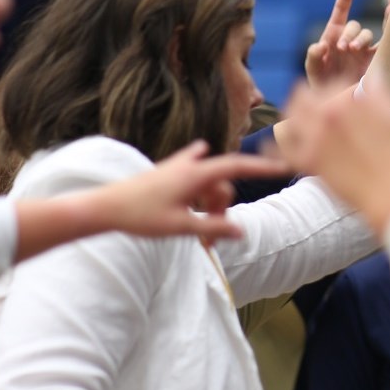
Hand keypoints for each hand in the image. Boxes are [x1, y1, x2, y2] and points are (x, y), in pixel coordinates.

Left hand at [85, 142, 287, 242]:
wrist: (105, 207)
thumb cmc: (140, 217)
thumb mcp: (180, 227)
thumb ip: (212, 226)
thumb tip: (241, 231)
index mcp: (194, 175)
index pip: (237, 167)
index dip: (262, 167)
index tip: (284, 166)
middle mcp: (188, 166)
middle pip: (222, 182)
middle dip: (224, 208)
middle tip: (210, 240)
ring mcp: (176, 167)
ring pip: (208, 181)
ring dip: (211, 203)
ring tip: (196, 232)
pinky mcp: (166, 172)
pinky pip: (191, 166)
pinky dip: (201, 167)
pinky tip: (202, 149)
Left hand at [280, 79, 389, 232]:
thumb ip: (376, 91)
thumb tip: (370, 76)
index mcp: (346, 99)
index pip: (329, 84)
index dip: (333, 91)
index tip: (335, 99)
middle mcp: (326, 114)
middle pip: (301, 95)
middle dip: (307, 99)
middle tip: (312, 107)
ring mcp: (314, 139)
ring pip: (289, 119)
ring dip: (293, 118)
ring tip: (298, 124)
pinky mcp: (307, 163)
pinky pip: (281, 151)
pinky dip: (275, 148)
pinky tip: (275, 148)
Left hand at [304, 0, 375, 93]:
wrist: (336, 102)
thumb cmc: (321, 83)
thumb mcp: (312, 69)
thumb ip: (312, 55)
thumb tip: (322, 45)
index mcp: (333, 35)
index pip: (341, 11)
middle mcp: (350, 39)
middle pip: (354, 26)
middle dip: (348, 34)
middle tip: (343, 47)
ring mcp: (363, 49)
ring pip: (367, 34)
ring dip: (360, 39)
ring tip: (353, 50)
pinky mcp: (374, 61)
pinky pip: (382, 48)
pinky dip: (383, 45)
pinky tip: (381, 47)